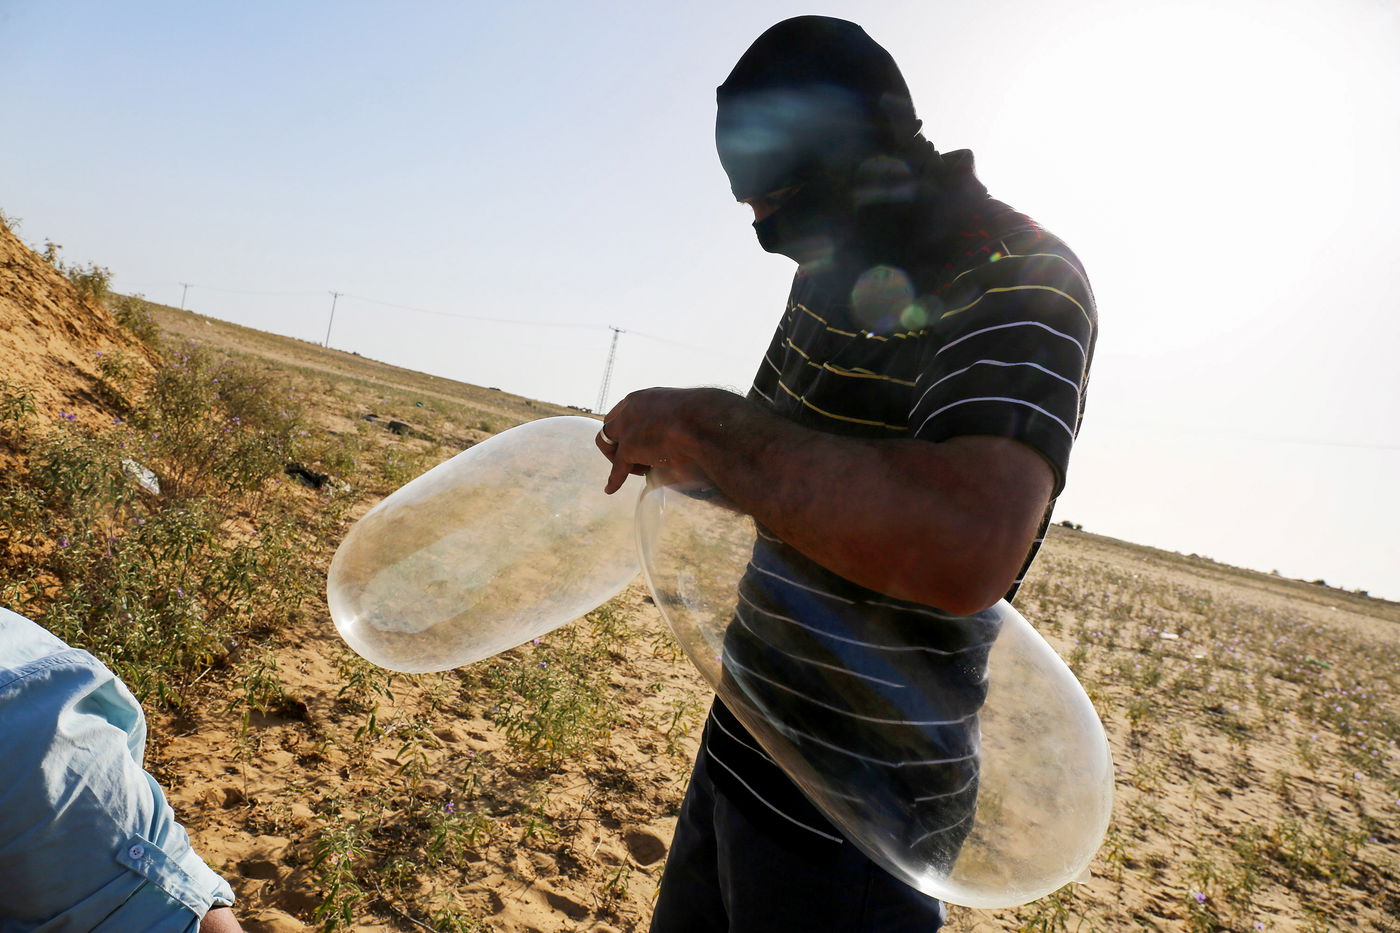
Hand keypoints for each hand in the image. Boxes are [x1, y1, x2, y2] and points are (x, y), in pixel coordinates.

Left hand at [595, 387, 736, 494]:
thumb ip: (677, 417)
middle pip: (611, 427)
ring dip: (618, 459)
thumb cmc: (704, 415)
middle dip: (619, 443)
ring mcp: (627, 429)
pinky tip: (611, 489)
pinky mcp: (629, 449)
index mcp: (643, 398)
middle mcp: (630, 409)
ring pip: (608, 444)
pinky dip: (614, 480)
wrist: (703, 421)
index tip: (640, 440)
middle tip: (639, 457)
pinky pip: (617, 468)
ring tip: (641, 469)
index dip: (628, 428)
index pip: (624, 411)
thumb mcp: (685, 410)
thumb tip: (691, 425)